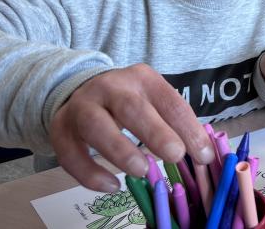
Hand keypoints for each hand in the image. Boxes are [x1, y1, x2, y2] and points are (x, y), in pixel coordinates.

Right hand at [50, 64, 214, 191]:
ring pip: (96, 125)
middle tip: (175, 155)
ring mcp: (82, 105)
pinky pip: (70, 152)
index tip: (204, 154)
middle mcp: (111, 87)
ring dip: (119, 150)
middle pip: (131, 107)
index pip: (169, 102)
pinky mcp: (60, 127)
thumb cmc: (130, 100)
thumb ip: (175, 123)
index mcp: (143, 78)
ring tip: (141, 171)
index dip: (189, 129)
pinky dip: (89, 173)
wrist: (83, 88)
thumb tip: (203, 154)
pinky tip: (112, 186)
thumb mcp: (155, 101)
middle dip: (155, 133)